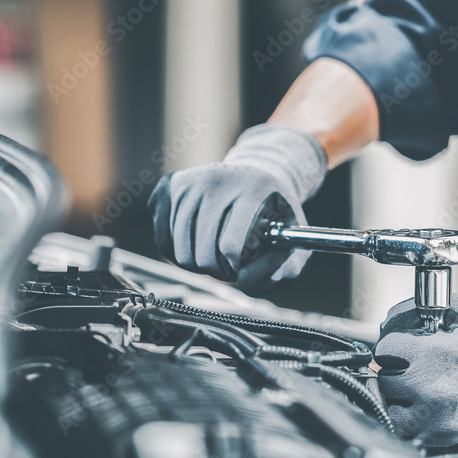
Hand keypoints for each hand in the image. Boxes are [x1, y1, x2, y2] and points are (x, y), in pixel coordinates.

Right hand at [149, 124, 326, 295]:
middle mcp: (217, 179)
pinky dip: (179, 252)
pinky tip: (198, 242)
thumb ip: (280, 272)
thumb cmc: (274, 215)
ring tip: (217, 252)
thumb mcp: (293, 243)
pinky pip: (163, 240)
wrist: (257, 176)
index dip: (236, 268)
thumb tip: (243, 281)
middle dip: (219, 270)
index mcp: (254, 189)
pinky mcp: (168, 187)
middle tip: (231, 262)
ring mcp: (190, 182)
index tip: (243, 264)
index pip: (231, 246)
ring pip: (181, 252)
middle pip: (204, 254)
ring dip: (199, 263)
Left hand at [373, 294, 457, 446]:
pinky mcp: (433, 436)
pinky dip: (402, 417)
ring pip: (388, 402)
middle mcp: (431, 386)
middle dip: (392, 368)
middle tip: (404, 367)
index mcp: (437, 353)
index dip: (392, 345)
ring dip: (394, 393)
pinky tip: (416, 407)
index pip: (387, 347)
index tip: (398, 347)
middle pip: (384, 375)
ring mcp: (431, 415)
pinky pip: (400, 426)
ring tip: (410, 387)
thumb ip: (426, 307)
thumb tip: (395, 314)